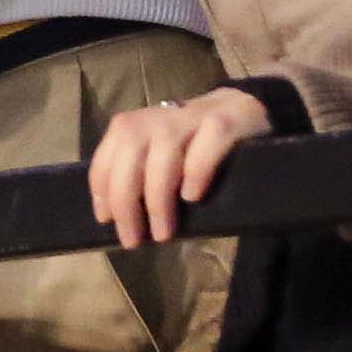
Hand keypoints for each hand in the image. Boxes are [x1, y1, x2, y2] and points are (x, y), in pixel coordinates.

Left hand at [89, 85, 274, 245]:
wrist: (248, 112)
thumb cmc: (200, 147)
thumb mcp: (165, 157)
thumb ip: (143, 176)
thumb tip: (122, 219)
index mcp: (141, 124)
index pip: (111, 149)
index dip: (103, 185)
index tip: (106, 219)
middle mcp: (163, 116)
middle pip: (131, 150)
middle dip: (125, 198)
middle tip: (132, 238)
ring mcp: (196, 115)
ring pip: (165, 151)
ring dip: (158, 198)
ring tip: (163, 232)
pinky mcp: (228, 120)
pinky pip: (208, 141)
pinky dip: (196, 171)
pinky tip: (192, 197)